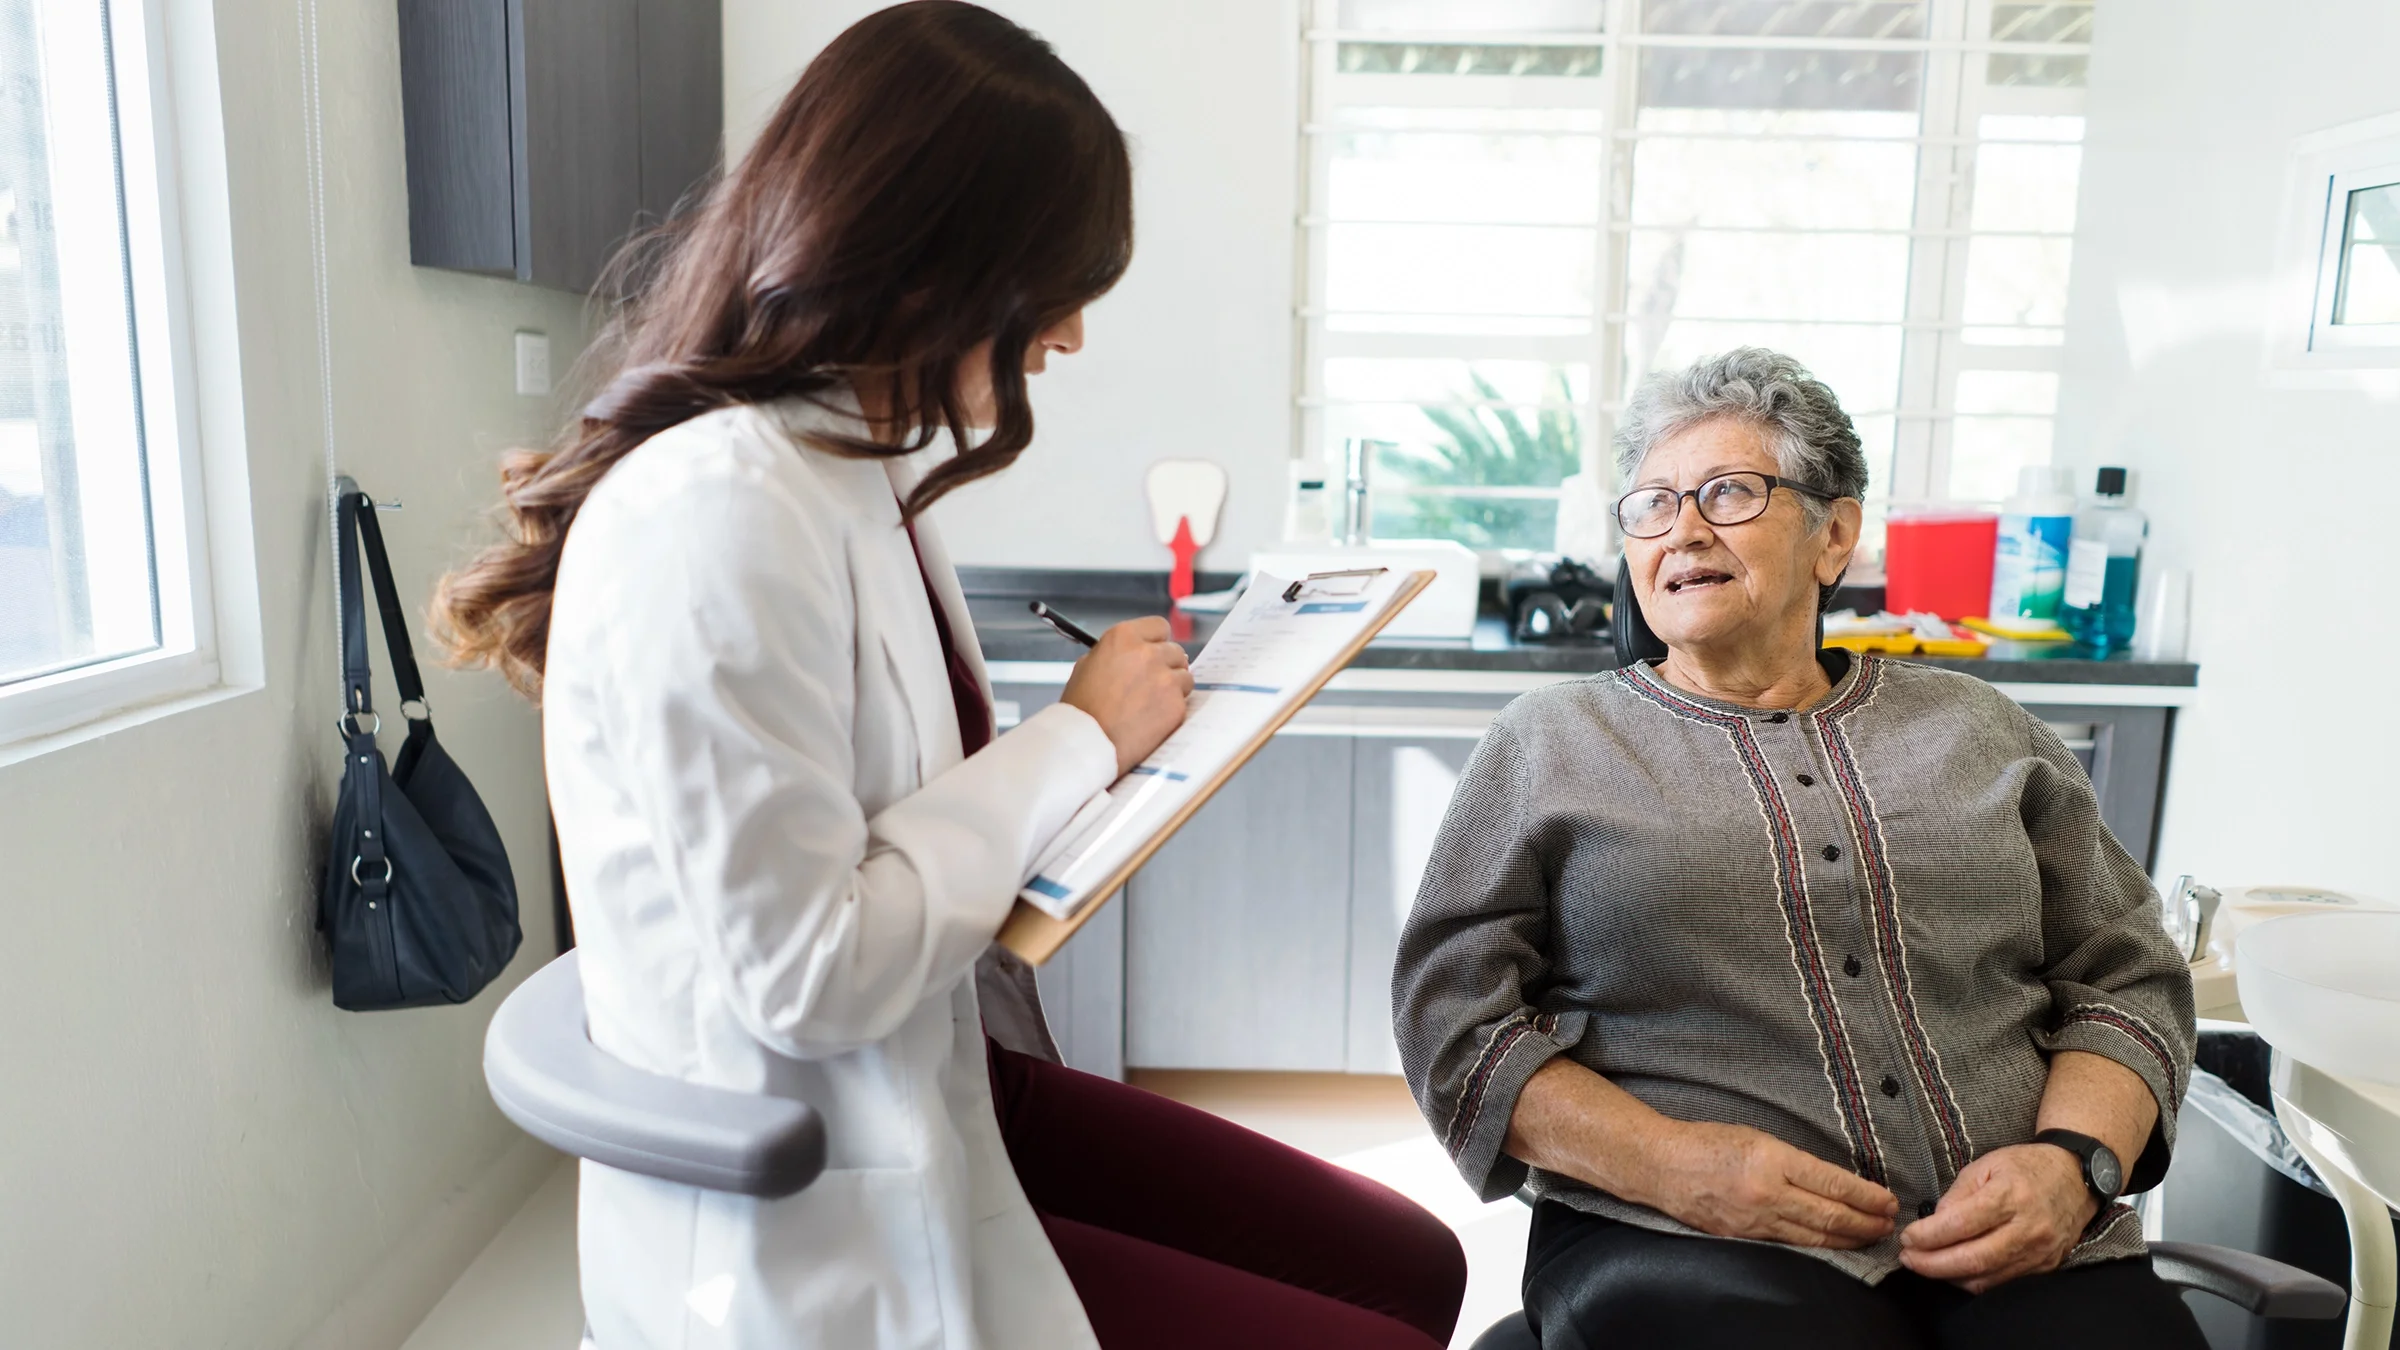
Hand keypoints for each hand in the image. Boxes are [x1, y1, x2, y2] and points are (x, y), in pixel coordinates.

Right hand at [1059, 617, 1192, 776]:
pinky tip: (1153, 719)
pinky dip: (1172, 710)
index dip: (1158, 642)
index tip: (1156, 652)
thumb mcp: (1086, 666)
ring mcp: (1165, 679)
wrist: (1087, 742)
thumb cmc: (1081, 709)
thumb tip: (1129, 654)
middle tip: (1153, 685)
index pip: (1159, 627)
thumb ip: (1113, 654)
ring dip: (1173, 688)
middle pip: (1175, 652)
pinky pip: (1184, 702)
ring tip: (1151, 704)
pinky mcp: (1176, 705)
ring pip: (1185, 676)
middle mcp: (1148, 653)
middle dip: (1167, 666)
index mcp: (1124, 637)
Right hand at [1634, 1121, 1898, 1249]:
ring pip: (1814, 1236)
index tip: (1888, 1200)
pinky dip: (1818, 1245)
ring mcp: (1755, 1220)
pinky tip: (1833, 1245)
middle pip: (1829, 1215)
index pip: (1832, 1183)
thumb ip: (1792, 1160)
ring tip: (1870, 1236)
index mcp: (1771, 1160)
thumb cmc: (1707, 1142)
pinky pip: (1790, 1244)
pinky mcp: (1743, 1237)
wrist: (1661, 1165)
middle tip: (1888, 1224)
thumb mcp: (1756, 1137)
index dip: (1866, 1196)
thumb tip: (1833, 1181)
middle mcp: (1766, 1193)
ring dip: (1848, 1239)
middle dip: (1865, 1222)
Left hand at [1900, 1144, 2095, 1292]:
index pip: (1961, 1224)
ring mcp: (2039, 1251)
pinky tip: (1954, 1270)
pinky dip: (1973, 1280)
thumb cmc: (2026, 1167)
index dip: (1929, 1235)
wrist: (2075, 1177)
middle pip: (1973, 1259)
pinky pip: (2002, 1282)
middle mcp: (2028, 1228)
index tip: (1907, 1237)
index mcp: (2011, 1195)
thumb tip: (1933, 1225)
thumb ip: (1957, 1196)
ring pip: (1986, 1278)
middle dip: (1933, 1264)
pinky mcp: (2045, 1266)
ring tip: (1925, 1264)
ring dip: (1948, 1276)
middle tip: (1908, 1258)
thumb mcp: (1986, 1165)